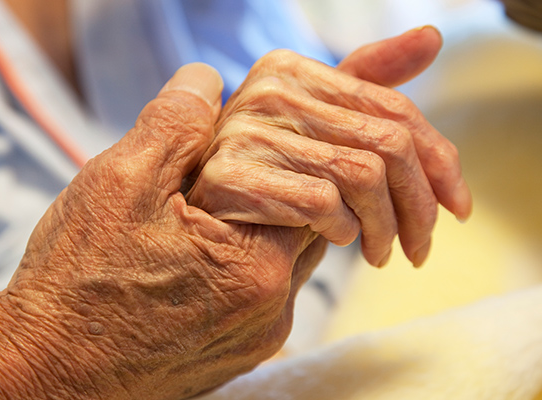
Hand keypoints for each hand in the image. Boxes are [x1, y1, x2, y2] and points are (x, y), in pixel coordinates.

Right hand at [0, 64, 321, 399]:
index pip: (309, 183)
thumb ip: (175, 122)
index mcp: (255, 266)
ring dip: (255, 221)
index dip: (266, 150)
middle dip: (267, 183)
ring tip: (195, 216)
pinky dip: (242, 259)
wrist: (46, 374)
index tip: (220, 147)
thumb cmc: (76, 284)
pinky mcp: (241, 351)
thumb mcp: (120, 181)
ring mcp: (258, 337)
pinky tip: (192, 256)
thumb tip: (209, 81)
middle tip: (206, 178)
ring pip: (286, 254)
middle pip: (305, 219)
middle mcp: (272, 311)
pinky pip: (265, 289)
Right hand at [186, 26, 471, 267]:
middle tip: (421, 246)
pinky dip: (341, 230)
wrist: (205, 224)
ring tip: (382, 254)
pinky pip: (321, 202)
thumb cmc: (272, 178)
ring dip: (384, 228)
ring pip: (363, 175)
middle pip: (388, 143)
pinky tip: (337, 240)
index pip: (393, 108)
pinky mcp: (232, 176)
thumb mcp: (321, 129)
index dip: (440, 161)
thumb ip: (369, 85)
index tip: (457, 207)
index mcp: (291, 70)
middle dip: (419, 206)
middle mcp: (267, 90)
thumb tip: (431, 38)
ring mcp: (246, 131)